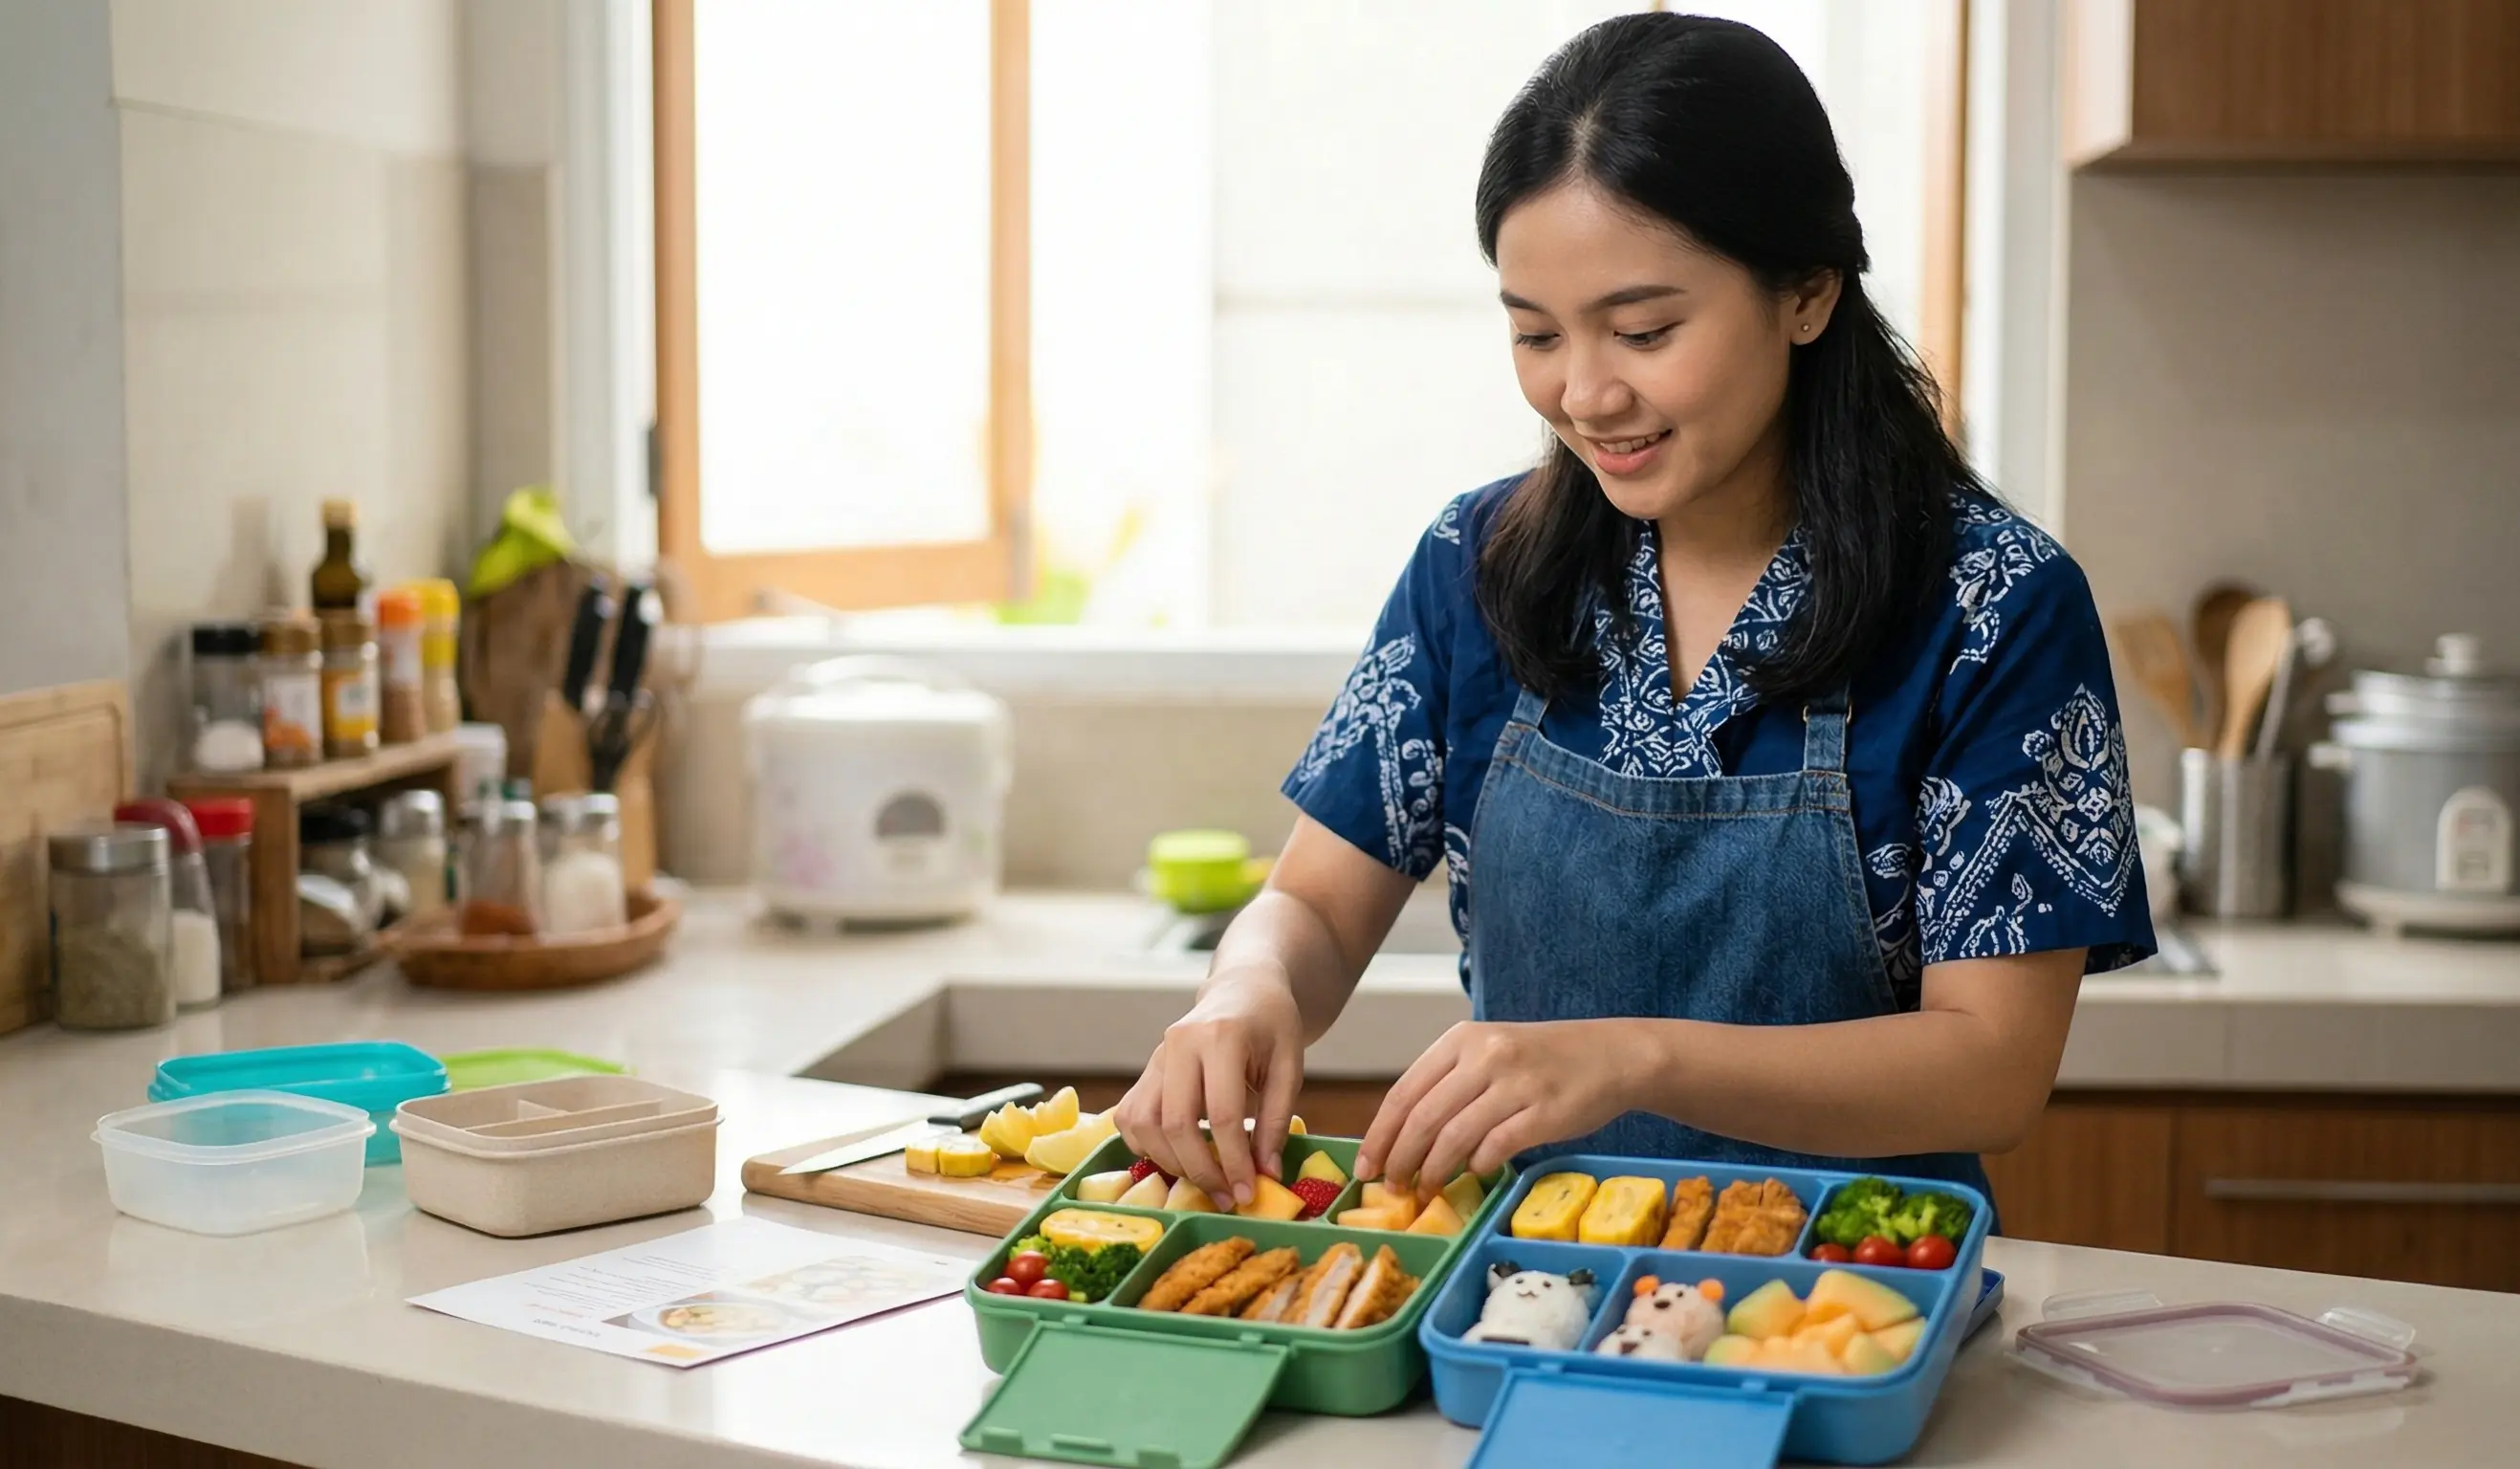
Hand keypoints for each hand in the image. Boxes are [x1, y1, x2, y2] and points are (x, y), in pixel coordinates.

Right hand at [1112, 967, 1304, 1207]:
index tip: (1248, 1193)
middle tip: (1226, 1197)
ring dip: (1170, 1162)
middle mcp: (1179, 1044)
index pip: (1222, 1114)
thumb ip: (1277, 1120)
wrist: (1243, 989)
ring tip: (1204, 1179)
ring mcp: (1155, 1056)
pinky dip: (1146, 1145)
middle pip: (1175, 1123)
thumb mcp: (1290, 1067)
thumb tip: (1265, 1173)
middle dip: (1200, 1171)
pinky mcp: (1144, 1069)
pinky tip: (1177, 1156)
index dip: (1234, 1161)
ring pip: (1143, 1123)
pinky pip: (1129, 1117)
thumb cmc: (1272, 1027)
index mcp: (1221, 1037)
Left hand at [1355, 1020, 1639, 1192]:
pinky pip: (1496, 1146)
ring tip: (1427, 1189)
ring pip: (1454, 1136)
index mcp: (1460, 1040)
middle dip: (1400, 1160)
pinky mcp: (1544, 1111)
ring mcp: (1515, 1083)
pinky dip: (1477, 1165)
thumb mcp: (1488, 1053)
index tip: (1366, 1168)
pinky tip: (1474, 1173)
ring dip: (1434, 1171)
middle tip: (1393, 1188)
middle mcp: (1484, 1056)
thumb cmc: (1540, 1060)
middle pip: (1423, 1118)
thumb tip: (1400, 1138)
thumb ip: (1447, 1084)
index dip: (1379, 1135)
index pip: (1403, 1092)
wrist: (1610, 1055)